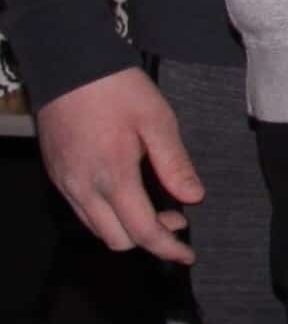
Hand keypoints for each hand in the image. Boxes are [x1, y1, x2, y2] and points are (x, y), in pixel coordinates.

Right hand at [39, 70, 202, 263]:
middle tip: (178, 219)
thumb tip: (194, 198)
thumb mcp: (158, 121)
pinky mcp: (58, 176)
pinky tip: (128, 196)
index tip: (188, 254)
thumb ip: (175, 164)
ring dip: (127, 228)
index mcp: (113, 177)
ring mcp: (66, 184)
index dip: (167, 248)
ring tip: (157, 208)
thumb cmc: (118, 90)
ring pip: (97, 228)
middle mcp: (84, 189)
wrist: (71, 68)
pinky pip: (83, 211)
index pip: (142, 231)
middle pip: (117, 239)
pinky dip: (107, 215)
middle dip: (150, 239)